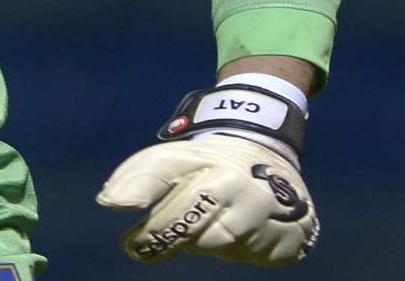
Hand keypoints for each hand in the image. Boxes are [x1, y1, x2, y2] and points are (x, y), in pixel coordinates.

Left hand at [97, 135, 319, 264]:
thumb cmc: (206, 160)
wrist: (264, 148)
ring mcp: (277, 221)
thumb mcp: (169, 158)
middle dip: (173, 240)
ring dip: (209, 240)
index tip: (131, 245)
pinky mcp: (295, 240)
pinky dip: (242, 247)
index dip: (151, 236)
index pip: (177, 219)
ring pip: (226, 249)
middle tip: (152, 243)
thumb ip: (138, 178)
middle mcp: (252, 199)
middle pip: (199, 240)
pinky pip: (257, 256)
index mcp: (219, 177)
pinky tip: (240, 228)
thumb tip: (109, 202)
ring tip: (207, 217)